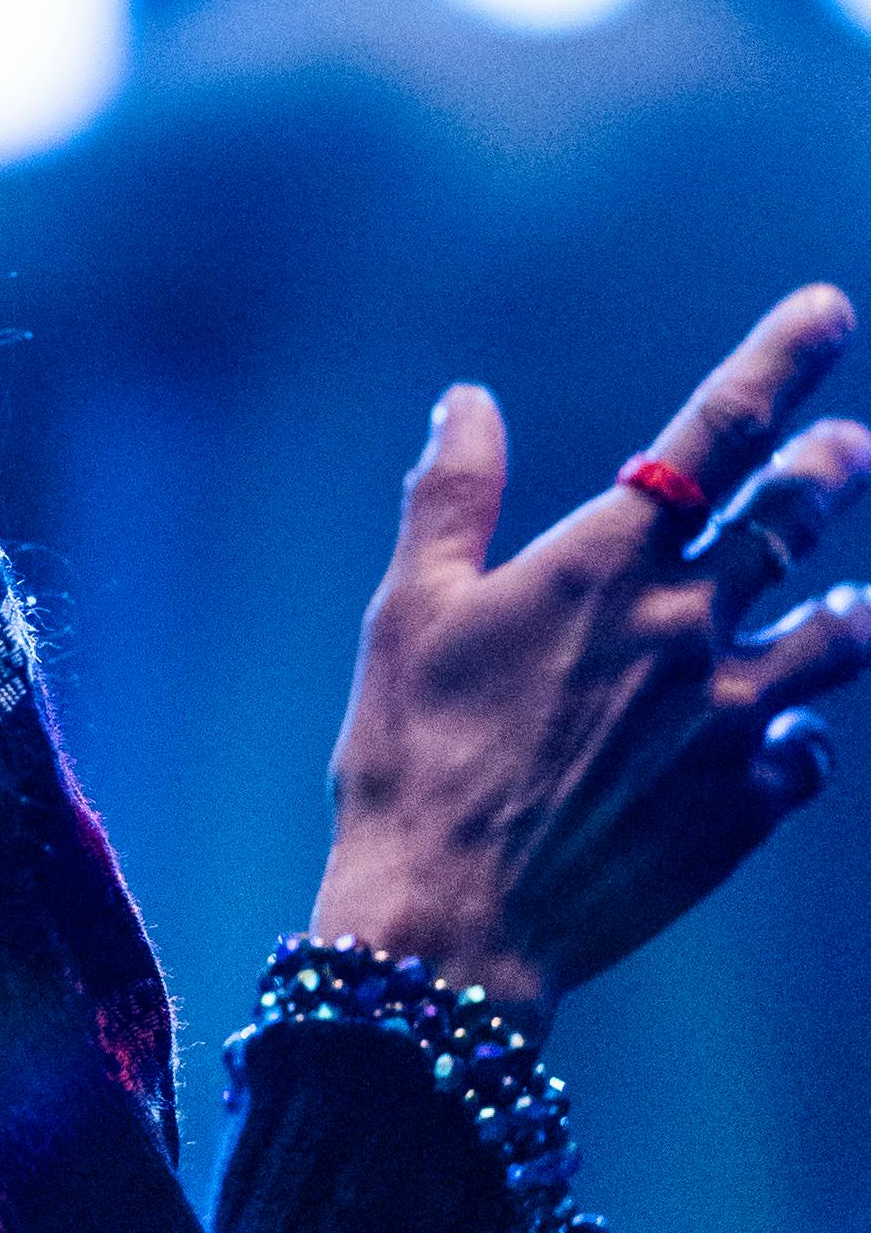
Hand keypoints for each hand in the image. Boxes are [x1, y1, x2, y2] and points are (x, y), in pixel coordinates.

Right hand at [315, 284, 870, 1012]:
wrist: (453, 918)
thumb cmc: (411, 756)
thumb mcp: (407, 611)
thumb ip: (449, 496)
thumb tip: (466, 400)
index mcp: (605, 566)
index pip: (717, 434)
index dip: (780, 365)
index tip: (829, 314)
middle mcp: (686, 630)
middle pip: (791, 522)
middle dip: (830, 472)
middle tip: (852, 449)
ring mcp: (726, 720)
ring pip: (835, 638)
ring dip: (847, 608)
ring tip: (854, 602)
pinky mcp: (741, 806)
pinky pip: (800, 753)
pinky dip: (795, 738)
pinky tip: (785, 740)